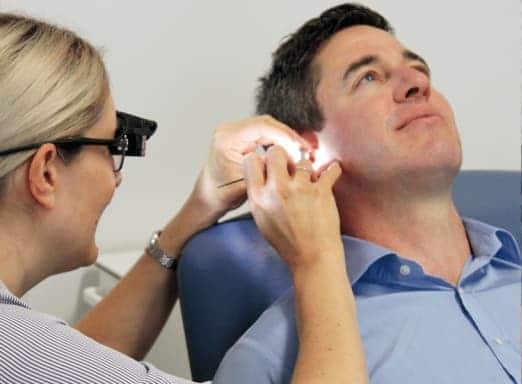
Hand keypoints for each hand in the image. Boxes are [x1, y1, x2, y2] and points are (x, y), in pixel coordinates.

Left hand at [192, 115, 312, 220]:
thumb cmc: (221, 194)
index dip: (284, 135)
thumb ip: (267, 170)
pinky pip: (264, 134)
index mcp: (226, 139)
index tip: (300, 147)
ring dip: (285, 139)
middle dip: (288, 137)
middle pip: (266, 124)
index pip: (261, 127)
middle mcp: (229, 131)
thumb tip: (292, 162)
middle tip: (306, 151)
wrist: (209, 197)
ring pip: (268, 128)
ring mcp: (235, 132)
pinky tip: (290, 153)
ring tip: (301, 153)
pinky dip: (278, 142)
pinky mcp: (241, 137)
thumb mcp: (246, 184)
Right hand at [242, 145, 342, 271]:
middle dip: (283, 156)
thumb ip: (259, 194)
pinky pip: (330, 169)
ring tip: (309, 183)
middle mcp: (277, 190)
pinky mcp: (321, 191)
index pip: (251, 161)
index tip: (267, 163)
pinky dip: (332, 170)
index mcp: (258, 198)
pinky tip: (330, 173)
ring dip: (307, 170)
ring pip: (302, 160)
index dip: (260, 159)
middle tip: (289, 167)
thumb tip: (264, 172)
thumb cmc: (288, 241)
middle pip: (276, 152)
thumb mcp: (262, 219)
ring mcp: (300, 189)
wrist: (312, 256)